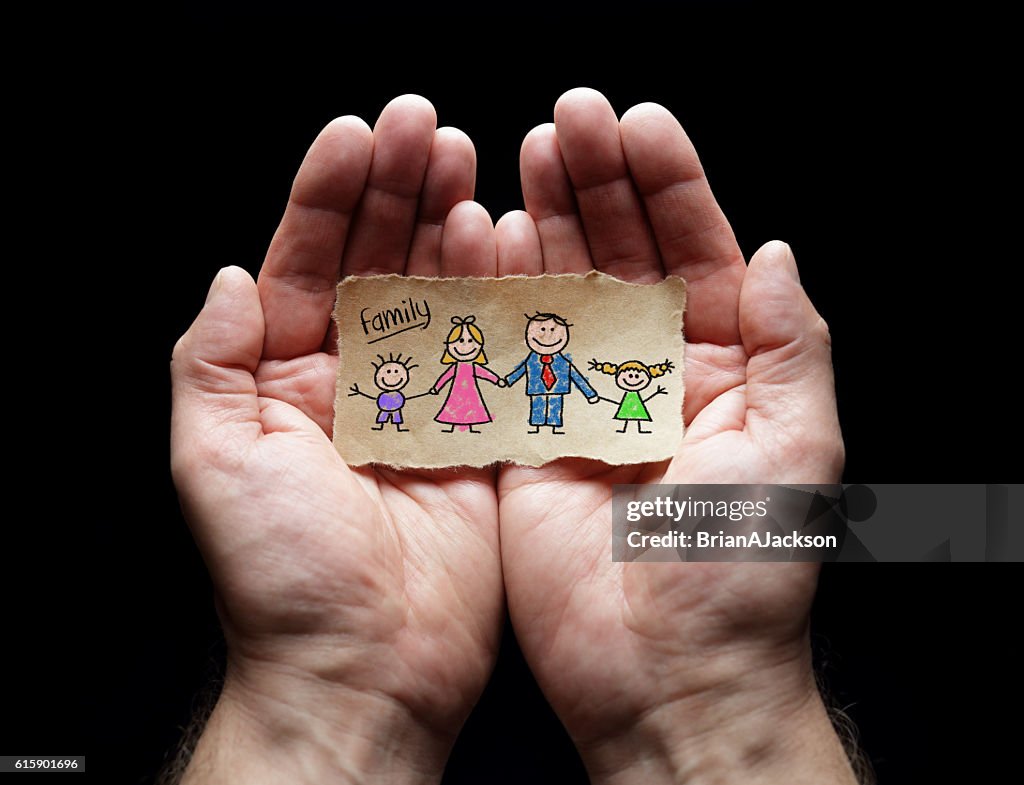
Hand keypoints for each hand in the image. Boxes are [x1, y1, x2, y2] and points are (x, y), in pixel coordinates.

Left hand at [171, 97, 502, 784]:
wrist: (367, 669)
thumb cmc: (282, 579)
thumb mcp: (215, 460)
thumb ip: (212, 362)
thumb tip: (229, 276)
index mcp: (288, 381)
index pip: (305, 263)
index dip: (328, 195)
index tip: (357, 135)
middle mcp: (358, 382)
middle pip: (376, 262)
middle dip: (396, 189)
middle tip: (423, 126)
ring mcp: (425, 402)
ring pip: (438, 292)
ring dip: (448, 222)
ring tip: (463, 161)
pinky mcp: (481, 433)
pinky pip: (492, 348)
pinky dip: (498, 290)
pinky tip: (501, 237)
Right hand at [495, 90, 853, 782]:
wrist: (663, 674)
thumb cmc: (740, 574)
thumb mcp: (796, 447)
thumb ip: (792, 344)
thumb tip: (778, 252)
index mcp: (724, 369)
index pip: (698, 252)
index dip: (670, 185)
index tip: (640, 123)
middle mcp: (651, 374)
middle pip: (624, 255)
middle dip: (599, 181)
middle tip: (570, 116)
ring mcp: (584, 401)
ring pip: (562, 288)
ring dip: (547, 218)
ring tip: (528, 149)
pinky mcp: (526, 436)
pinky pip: (508, 349)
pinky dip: (497, 290)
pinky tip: (489, 232)